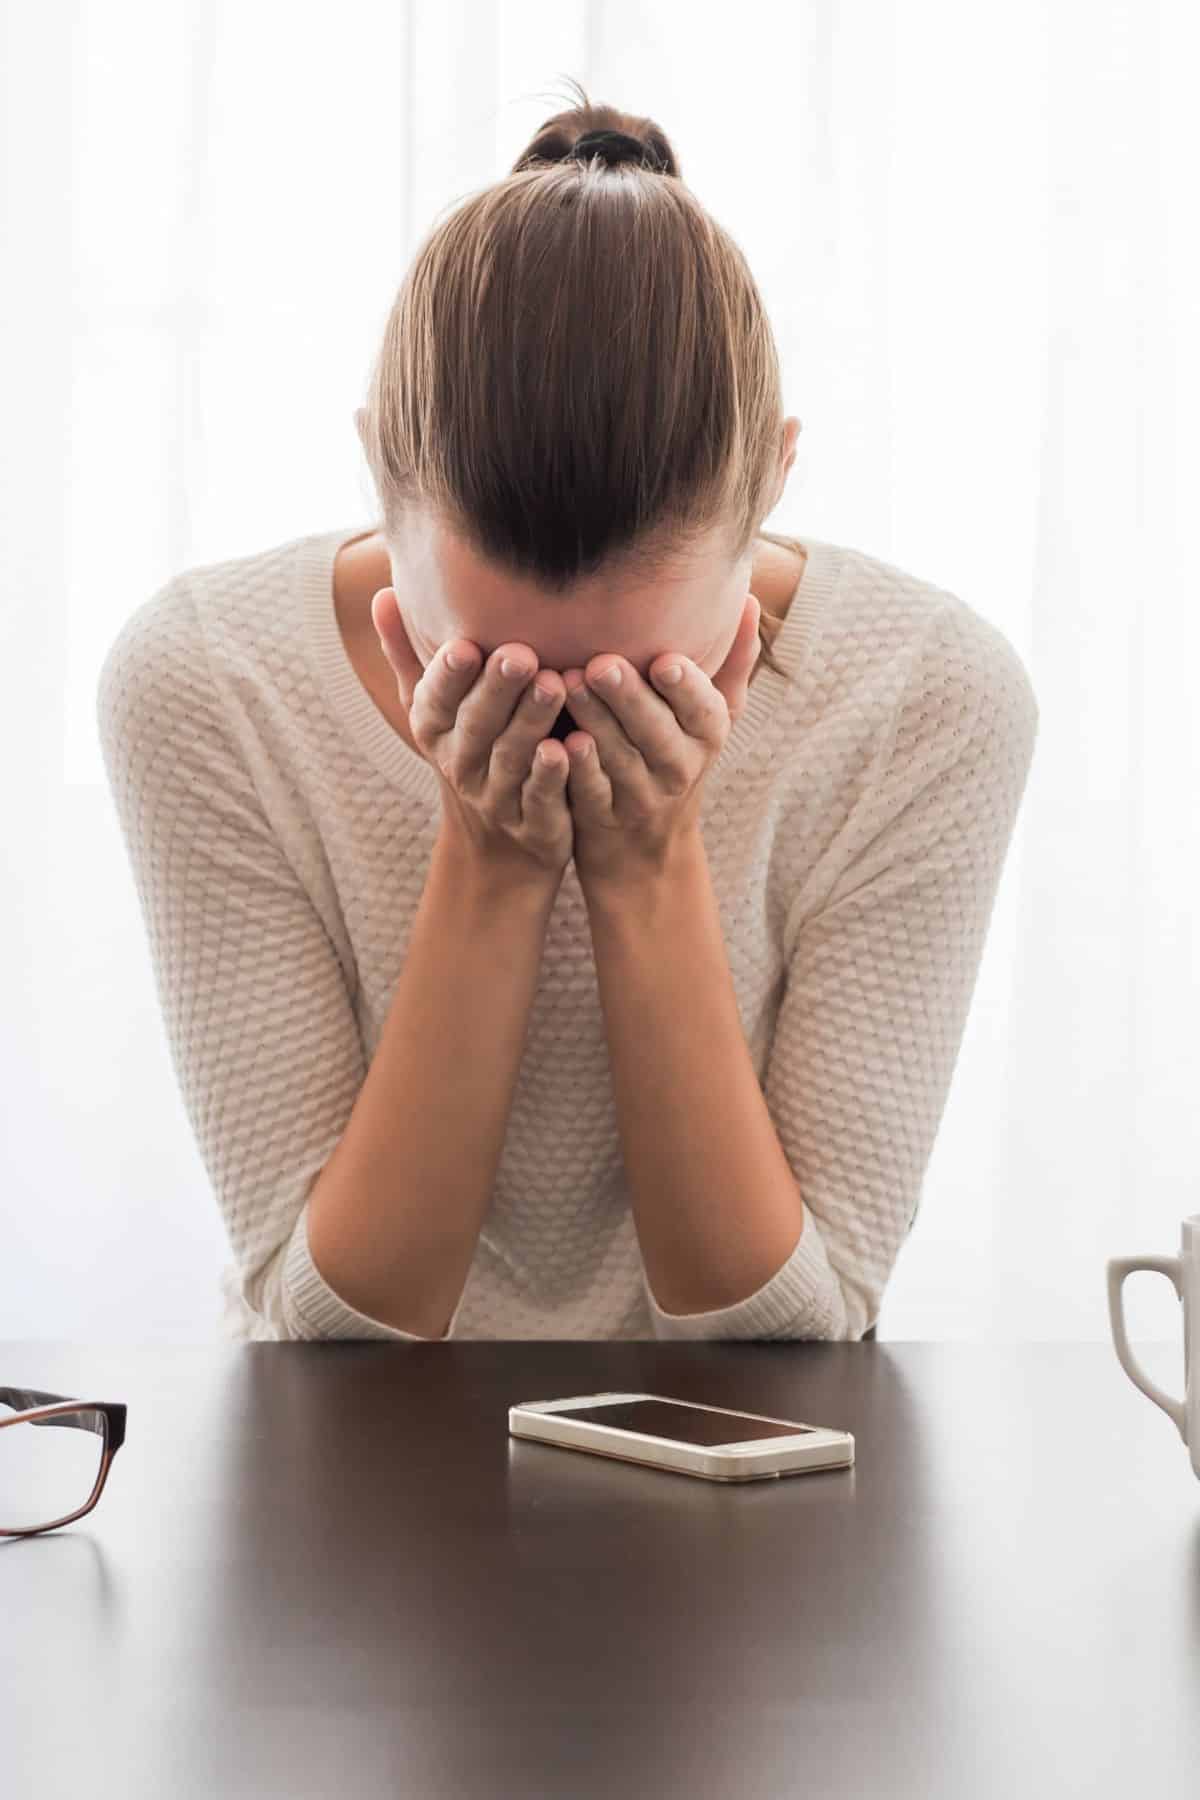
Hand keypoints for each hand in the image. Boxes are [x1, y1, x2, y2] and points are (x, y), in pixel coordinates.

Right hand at [371, 588, 574, 885]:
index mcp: (434, 728)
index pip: (436, 698)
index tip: (464, 645)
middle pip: (477, 725)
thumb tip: (382, 594)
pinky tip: (570, 747)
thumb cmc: (472, 748)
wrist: (501, 841)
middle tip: (521, 654)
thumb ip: (410, 654)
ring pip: (512, 757)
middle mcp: (459, 763)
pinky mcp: (533, 823)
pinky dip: (554, 776)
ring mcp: (495, 797)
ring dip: (530, 722)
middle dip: (496, 690)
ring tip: (553, 686)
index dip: (448, 675)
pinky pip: (541, 799)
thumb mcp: (435, 707)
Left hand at [560, 592, 761, 889]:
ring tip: (566, 685)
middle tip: (600, 663)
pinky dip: (575, 771)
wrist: (645, 850)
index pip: (703, 710)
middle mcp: (679, 768)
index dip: (685, 688)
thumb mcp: (710, 721)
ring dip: (594, 723)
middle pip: (655, 733)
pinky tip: (556, 742)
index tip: (664, 660)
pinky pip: (589, 795)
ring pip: (618, 760)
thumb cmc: (675, 760)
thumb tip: (750, 599)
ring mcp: (640, 797)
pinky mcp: (602, 820)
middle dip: (630, 698)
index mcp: (706, 736)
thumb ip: (729, 664)